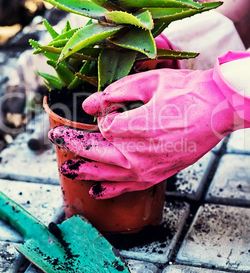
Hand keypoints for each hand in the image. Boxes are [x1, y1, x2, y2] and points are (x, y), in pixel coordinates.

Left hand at [49, 51, 249, 198]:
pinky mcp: (158, 175)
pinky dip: (110, 190)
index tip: (101, 109)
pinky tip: (95, 190)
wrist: (219, 111)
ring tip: (67, 168)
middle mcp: (139, 152)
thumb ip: (117, 91)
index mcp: (136, 126)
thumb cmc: (187, 92)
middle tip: (54, 137)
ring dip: (84, 169)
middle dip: (73, 144)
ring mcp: (148, 167)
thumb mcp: (151, 82)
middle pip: (96, 151)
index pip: (102, 126)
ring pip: (107, 173)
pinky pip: (128, 187)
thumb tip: (90, 105)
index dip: (98, 117)